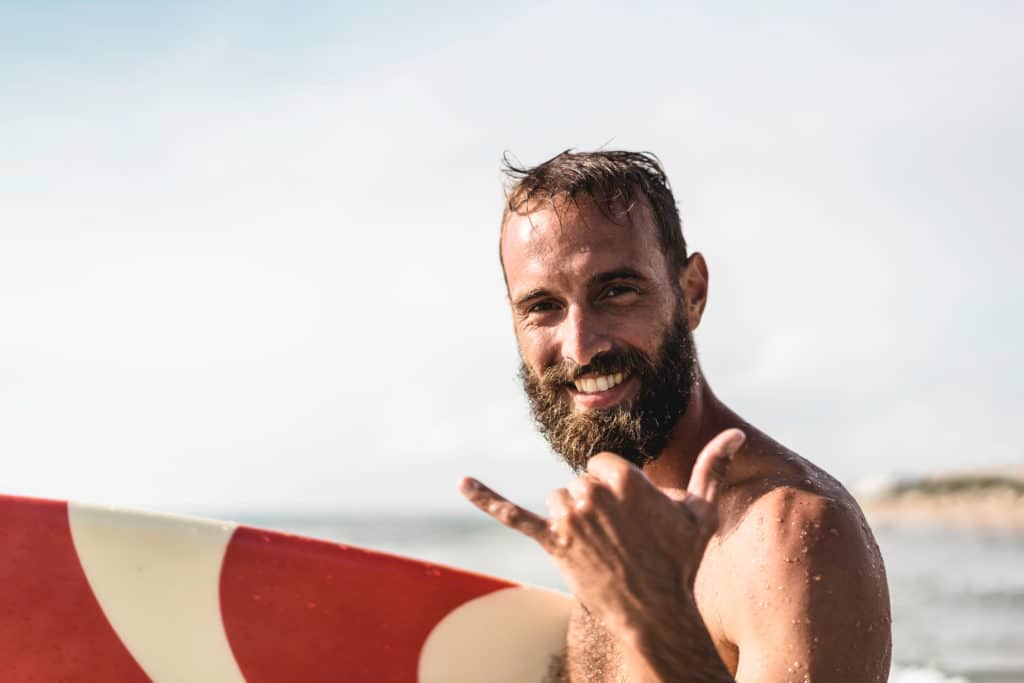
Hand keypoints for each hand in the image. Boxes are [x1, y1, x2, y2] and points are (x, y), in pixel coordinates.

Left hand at [459, 429, 745, 633]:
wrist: (656, 610)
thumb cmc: (680, 559)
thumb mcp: (700, 510)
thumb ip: (712, 466)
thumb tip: (735, 433)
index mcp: (624, 478)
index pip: (604, 465)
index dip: (619, 489)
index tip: (634, 516)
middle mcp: (592, 493)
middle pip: (581, 482)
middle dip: (597, 505)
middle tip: (620, 537)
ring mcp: (569, 518)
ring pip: (558, 499)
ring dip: (573, 518)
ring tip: (599, 547)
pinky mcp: (551, 542)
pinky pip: (513, 514)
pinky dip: (485, 497)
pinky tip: (462, 483)